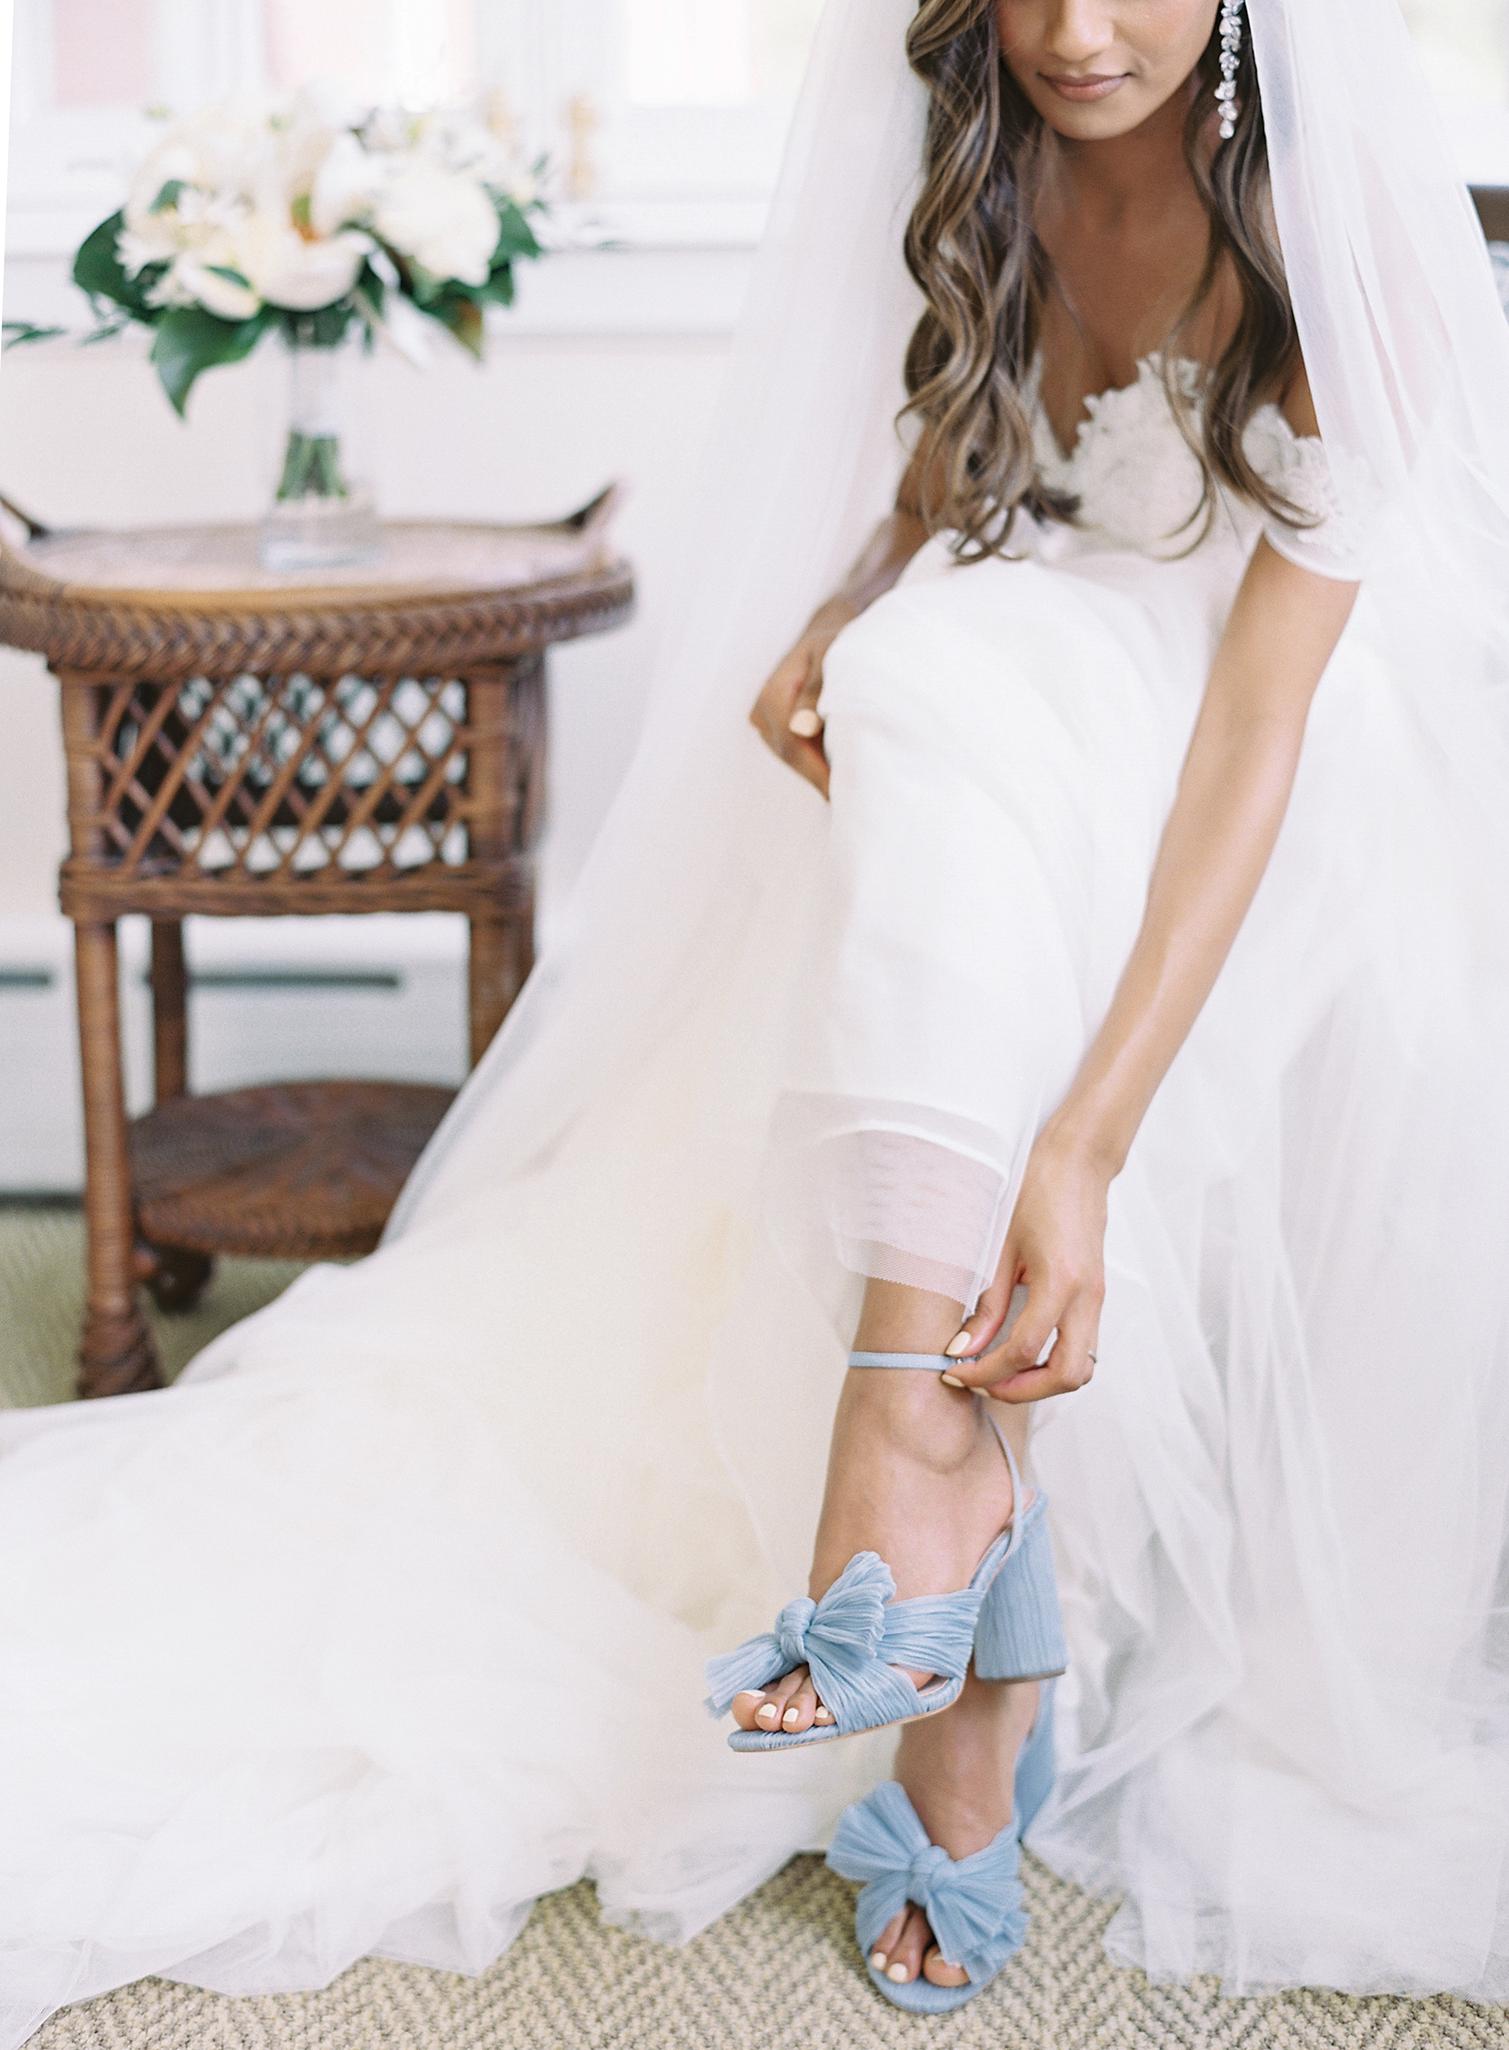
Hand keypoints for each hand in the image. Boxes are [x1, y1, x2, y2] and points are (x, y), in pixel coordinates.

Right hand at [748, 607, 855, 798]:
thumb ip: (818, 689)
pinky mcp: (774, 727)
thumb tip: (801, 727)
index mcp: (773, 695)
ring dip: (820, 771)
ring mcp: (765, 722)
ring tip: (852, 788)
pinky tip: (840, 769)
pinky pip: (795, 752)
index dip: (818, 774)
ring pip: (793, 758)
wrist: (828, 632)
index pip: (792, 746)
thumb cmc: (838, 641)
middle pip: (792, 757)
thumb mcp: (833, 655)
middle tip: (856, 800)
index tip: (844, 794)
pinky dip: (817, 761)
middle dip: (822, 778)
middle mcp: (762, 712)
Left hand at [940, 1129, 1109, 1403]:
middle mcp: (1086, 1297)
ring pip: (1082, 1369)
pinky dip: (1053, 1362)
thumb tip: (963, 1348)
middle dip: (1022, 1390)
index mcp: (1060, 1281)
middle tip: (981, 1383)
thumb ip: (987, 1304)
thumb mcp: (1000, 1245)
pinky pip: (1082, 1349)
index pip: (1024, 1350)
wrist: (1078, 1164)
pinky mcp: (1096, 1298)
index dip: (986, 1371)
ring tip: (1000, 1373)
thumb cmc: (1036, 1192)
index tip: (956, 1373)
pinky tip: (1020, 1353)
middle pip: (1066, 1375)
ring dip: (1042, 1382)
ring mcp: (1097, 1300)